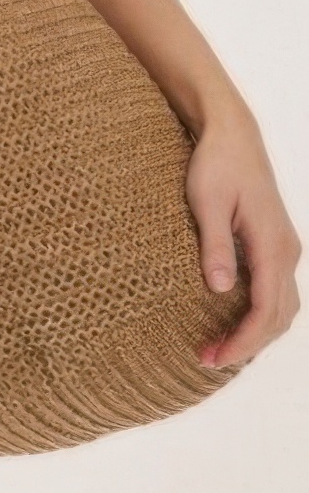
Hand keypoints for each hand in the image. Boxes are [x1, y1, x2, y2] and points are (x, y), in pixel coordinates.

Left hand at [187, 105, 300, 369]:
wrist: (232, 134)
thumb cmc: (215, 164)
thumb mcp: (206, 201)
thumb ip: (215, 245)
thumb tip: (219, 289)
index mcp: (272, 244)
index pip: (266, 309)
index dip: (242, 340)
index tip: (213, 357)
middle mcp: (286, 251)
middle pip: (279, 316)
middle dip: (247, 344)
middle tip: (206, 358)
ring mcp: (284, 248)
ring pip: (282, 306)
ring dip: (255, 332)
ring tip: (217, 346)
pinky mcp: (274, 245)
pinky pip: (276, 291)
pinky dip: (260, 315)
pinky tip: (232, 322)